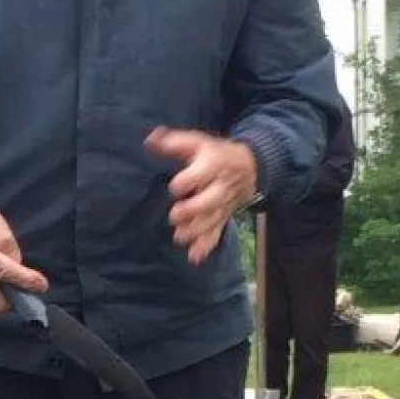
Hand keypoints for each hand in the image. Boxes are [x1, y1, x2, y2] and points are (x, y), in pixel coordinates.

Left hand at [146, 128, 259, 264]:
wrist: (251, 166)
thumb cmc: (215, 154)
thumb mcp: (197, 143)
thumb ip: (173, 143)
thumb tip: (149, 140)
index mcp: (214, 164)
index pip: (203, 172)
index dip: (189, 180)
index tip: (175, 187)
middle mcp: (221, 186)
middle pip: (211, 200)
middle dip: (194, 210)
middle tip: (174, 216)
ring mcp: (224, 204)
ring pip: (213, 219)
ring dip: (197, 230)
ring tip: (179, 238)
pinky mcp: (223, 217)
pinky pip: (217, 232)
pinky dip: (206, 246)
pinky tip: (194, 258)